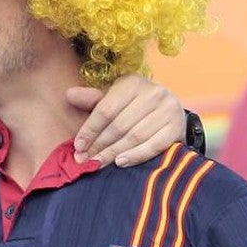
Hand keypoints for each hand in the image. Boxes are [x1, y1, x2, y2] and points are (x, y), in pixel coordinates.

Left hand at [68, 74, 183, 166]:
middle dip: (99, 145)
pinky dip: (136, 155)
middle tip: (85, 160)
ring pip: (135, 136)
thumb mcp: (112, 99)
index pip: (106, 109)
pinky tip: (120, 162)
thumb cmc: (131, 106)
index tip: (78, 146)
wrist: (167, 111)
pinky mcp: (177, 127)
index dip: (90, 129)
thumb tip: (69, 95)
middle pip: (119, 125)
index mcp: (132, 83)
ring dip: (114, 152)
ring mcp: (168, 109)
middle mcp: (153, 93)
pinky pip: (154, 145)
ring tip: (98, 163)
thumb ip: (92, 100)